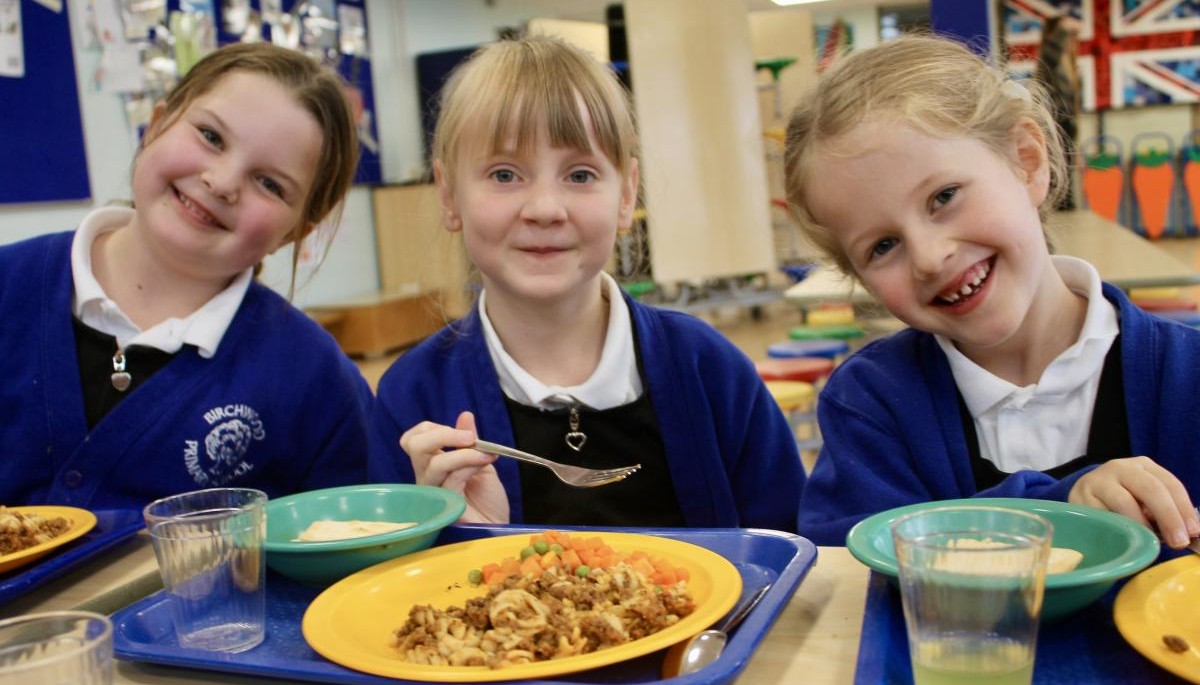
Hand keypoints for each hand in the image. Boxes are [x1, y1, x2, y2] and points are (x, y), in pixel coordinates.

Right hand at [399, 411, 509, 523]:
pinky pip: (451, 478)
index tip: (462, 432)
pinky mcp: (444, 505)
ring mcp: (432, 492)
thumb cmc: (488, 500)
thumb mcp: (482, 460)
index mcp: (431, 464)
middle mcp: (426, 477)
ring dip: (463, 452)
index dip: (434, 428)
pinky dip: (470, 463)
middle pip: (414, 445)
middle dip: (443, 434)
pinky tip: (485, 462)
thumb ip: (470, 441)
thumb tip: (465, 415)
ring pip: (433, 462)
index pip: (414, 438)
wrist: (499, 526)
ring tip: (486, 454)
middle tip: (470, 438)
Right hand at [1069, 456, 1199, 548]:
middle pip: (1151, 489)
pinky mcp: (1079, 497)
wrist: (1082, 496)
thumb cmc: (1121, 502)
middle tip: (1178, 542)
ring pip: (1125, 503)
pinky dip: (1116, 530)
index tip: (1193, 532)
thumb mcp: (1144, 500)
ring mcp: (1098, 480)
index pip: (1170, 484)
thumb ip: (1163, 511)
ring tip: (1148, 543)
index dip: (1184, 509)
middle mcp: (1121, 468)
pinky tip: (1121, 538)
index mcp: (1143, 467)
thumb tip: (1188, 533)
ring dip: (1142, 526)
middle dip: (1168, 517)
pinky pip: (1103, 517)